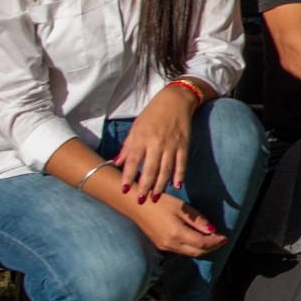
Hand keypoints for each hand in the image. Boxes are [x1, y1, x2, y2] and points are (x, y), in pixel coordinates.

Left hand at [114, 83, 198, 200]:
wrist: (176, 100)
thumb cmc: (153, 113)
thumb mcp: (136, 127)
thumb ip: (127, 147)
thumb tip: (116, 163)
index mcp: (142, 137)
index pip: (134, 160)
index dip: (128, 176)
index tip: (124, 190)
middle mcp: (157, 142)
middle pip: (150, 169)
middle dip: (145, 186)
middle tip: (140, 201)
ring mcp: (172, 144)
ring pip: (166, 169)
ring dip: (160, 185)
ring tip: (154, 198)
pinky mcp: (184, 144)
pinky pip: (182, 163)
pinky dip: (179, 175)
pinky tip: (176, 186)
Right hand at [128, 193, 223, 257]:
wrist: (137, 206)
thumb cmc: (160, 202)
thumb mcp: (182, 208)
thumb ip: (198, 221)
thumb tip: (213, 231)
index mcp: (177, 234)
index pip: (202, 243)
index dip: (216, 242)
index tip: (225, 238)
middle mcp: (171, 244)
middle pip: (197, 252)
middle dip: (212, 248)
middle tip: (221, 241)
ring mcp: (165, 247)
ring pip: (189, 253)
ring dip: (203, 249)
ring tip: (213, 241)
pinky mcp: (161, 246)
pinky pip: (181, 251)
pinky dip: (192, 248)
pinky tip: (198, 240)